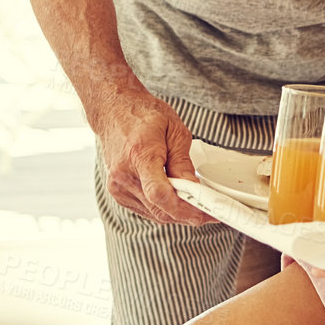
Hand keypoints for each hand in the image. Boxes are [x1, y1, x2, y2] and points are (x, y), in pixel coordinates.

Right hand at [89, 91, 211, 225]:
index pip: (159, 193)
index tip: (205, 213)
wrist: (113, 110)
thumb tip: (194, 189)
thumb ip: (183, 162)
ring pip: (153, 213)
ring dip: (176, 214)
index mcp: (139, 154)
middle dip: (188, 215)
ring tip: (196, 205)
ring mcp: (117, 186)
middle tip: (210, 212)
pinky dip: (162, 208)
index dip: (184, 209)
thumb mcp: (174, 130)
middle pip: (159, 208)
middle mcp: (124, 174)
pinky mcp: (117, 192)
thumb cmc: (143, 114)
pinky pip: (145, 209)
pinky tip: (175, 200)